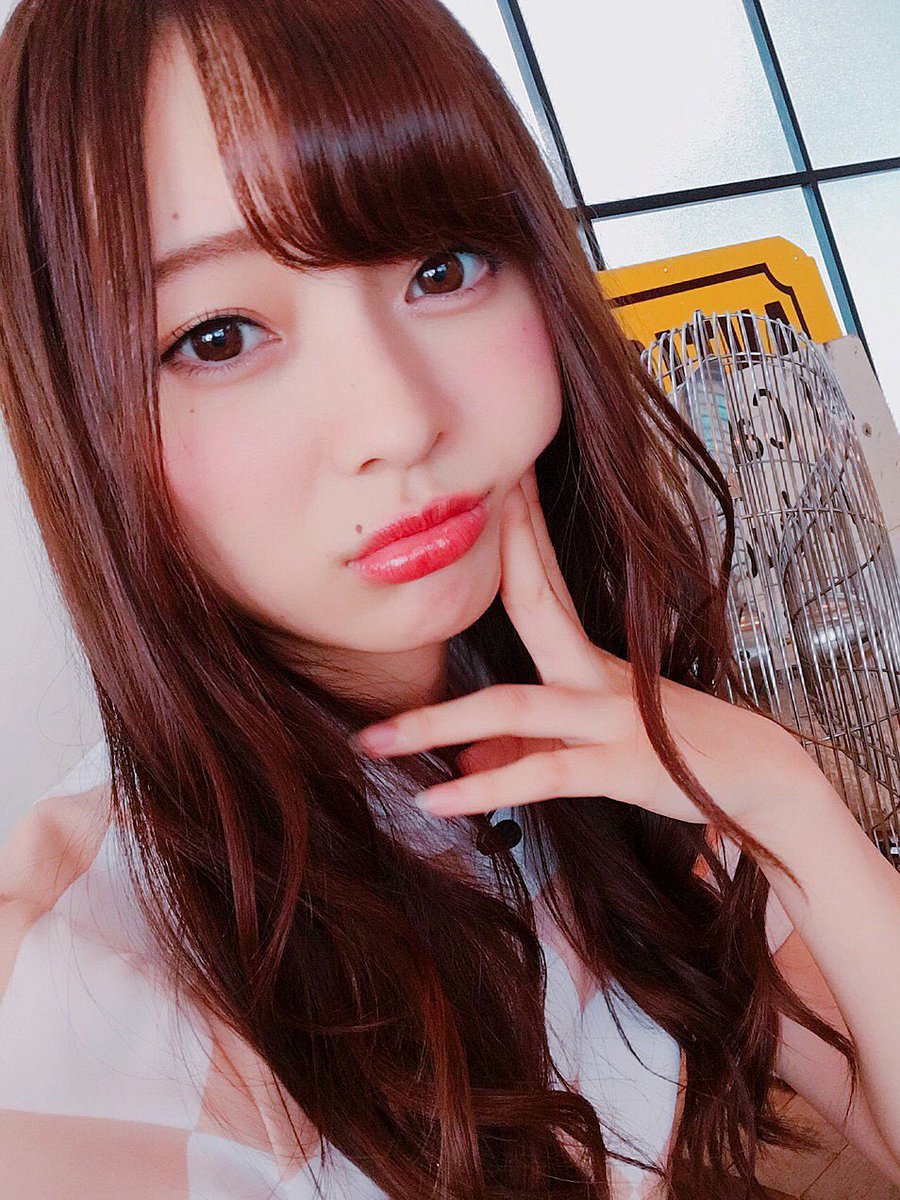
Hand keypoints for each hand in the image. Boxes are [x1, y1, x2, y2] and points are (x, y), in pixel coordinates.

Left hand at [353, 464, 803, 827]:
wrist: (759, 778)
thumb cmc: (677, 747)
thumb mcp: (595, 738)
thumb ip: (528, 743)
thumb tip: (468, 759)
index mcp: (591, 656)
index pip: (545, 579)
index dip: (518, 529)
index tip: (492, 481)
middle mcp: (597, 674)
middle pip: (533, 601)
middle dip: (491, 553)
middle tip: (435, 513)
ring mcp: (610, 715)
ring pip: (512, 705)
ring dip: (435, 724)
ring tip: (372, 741)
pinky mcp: (621, 765)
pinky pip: (542, 775)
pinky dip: (484, 790)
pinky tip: (434, 802)